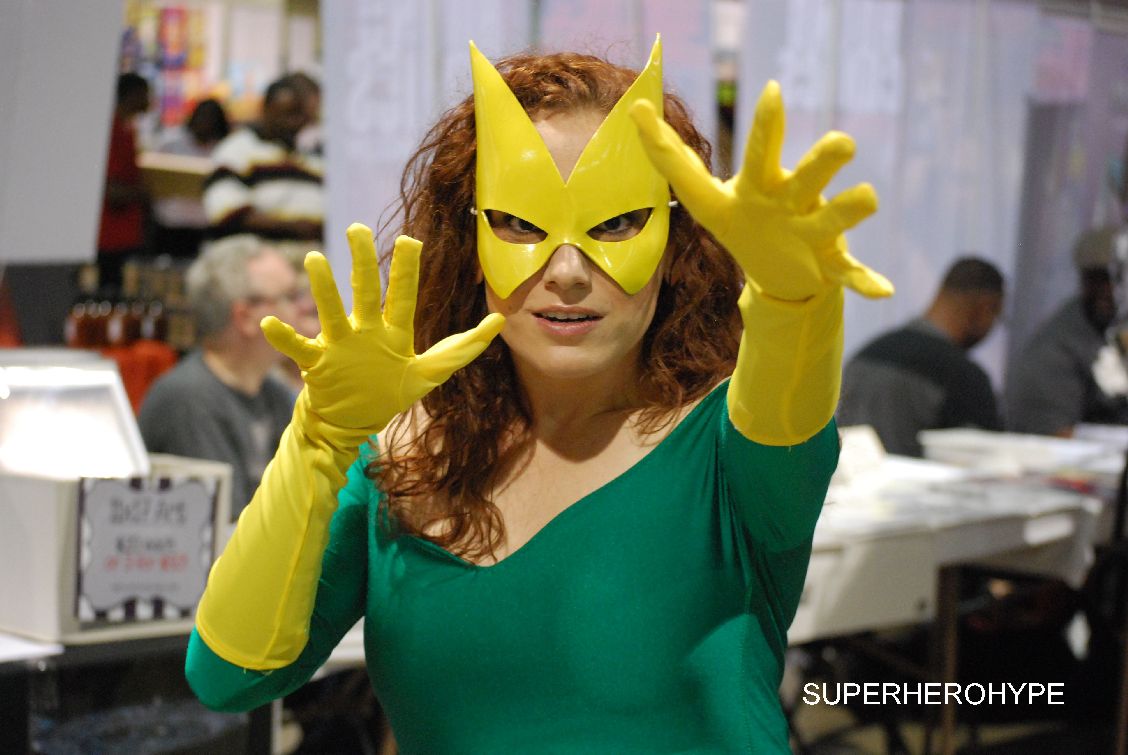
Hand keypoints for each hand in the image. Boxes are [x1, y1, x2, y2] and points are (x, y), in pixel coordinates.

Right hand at [261, 223, 504, 434]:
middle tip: (358, 228)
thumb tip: (499, 321)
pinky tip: (269, 322)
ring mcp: (339, 345)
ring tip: (314, 259)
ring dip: (323, 288)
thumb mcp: (429, 373)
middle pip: (365, 292)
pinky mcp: (317, 365)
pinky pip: (298, 348)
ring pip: (331, 312)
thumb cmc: (388, 393)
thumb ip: (463, 348)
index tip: (410, 240)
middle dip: (362, 262)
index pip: (402, 295)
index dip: (406, 270)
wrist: (350, 423)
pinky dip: (284, 336)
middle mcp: (364, 331)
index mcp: (392, 331)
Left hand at [630, 81, 891, 300]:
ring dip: (850, 209)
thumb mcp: (705, 196)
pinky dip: (867, 280)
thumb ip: (671, 156)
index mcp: (762, 186)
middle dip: (823, 162)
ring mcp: (813, 232)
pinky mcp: (828, 264)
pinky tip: (882, 290)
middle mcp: (793, 202)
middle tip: (841, 143)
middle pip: (807, 178)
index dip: (765, 126)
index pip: (759, 153)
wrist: (780, 269)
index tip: (773, 90)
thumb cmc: (744, 220)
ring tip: (868, 197)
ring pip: (833, 219)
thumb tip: (634, 110)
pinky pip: (850, 273)